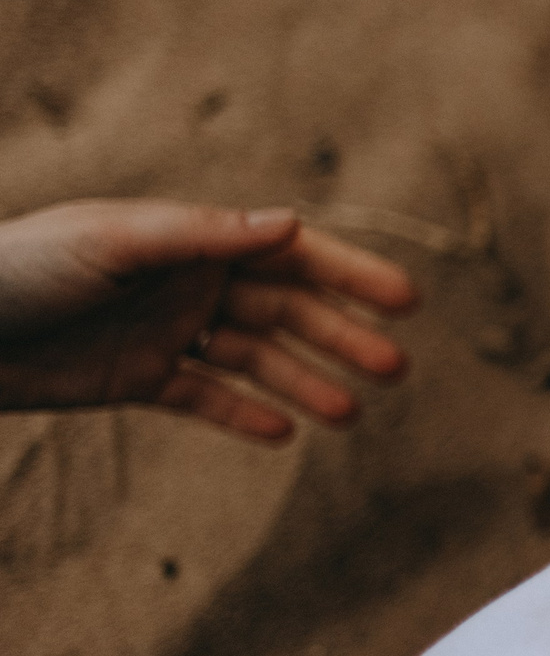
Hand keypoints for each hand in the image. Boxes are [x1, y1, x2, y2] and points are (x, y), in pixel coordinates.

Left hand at [0, 201, 418, 441]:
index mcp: (193, 240)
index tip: (405, 300)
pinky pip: (204, 396)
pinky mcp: (138, 377)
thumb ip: (205, 234)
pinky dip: (242, 413)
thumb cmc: (23, 268)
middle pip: (285, 310)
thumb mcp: (115, 242)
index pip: (291, 255)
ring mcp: (166, 330)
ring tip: (351, 411)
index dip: (351, 275)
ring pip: (255, 358)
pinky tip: (283, 432)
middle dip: (342, 336)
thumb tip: (292, 224)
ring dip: (304, 381)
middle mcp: (190, 282)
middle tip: (396, 368)